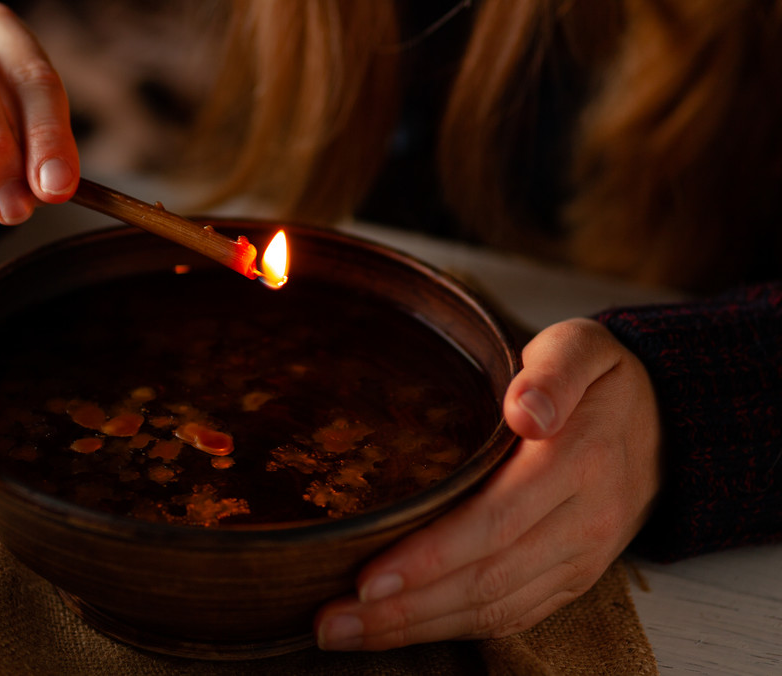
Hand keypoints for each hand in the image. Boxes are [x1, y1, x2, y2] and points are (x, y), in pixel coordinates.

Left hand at [315, 318, 661, 649]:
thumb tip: (526, 409)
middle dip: (404, 609)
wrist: (666, 425)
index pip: (495, 522)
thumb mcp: (581, 348)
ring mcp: (578, 559)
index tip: (370, 579)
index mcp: (576, 462)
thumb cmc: (600, 383)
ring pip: (494, 609)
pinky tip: (401, 631)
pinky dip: (453, 630)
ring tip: (347, 633)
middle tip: (333, 621)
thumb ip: (554, 372)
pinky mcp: (571, 579)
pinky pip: (512, 616)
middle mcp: (580, 522)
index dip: (430, 557)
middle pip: (486, 580)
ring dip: (417, 630)